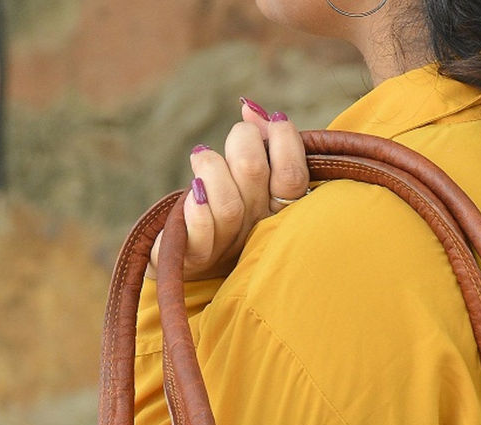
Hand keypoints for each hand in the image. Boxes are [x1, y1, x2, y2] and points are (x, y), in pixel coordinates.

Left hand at [148, 102, 309, 281]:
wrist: (187, 260)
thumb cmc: (223, 214)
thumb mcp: (243, 178)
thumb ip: (256, 144)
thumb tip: (250, 108)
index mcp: (277, 209)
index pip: (293, 176)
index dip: (285, 140)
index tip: (272, 122)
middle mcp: (257, 227)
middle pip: (253, 173)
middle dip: (241, 142)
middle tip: (234, 143)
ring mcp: (227, 246)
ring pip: (227, 204)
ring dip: (209, 169)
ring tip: (200, 160)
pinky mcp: (194, 258)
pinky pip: (200, 234)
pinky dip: (197, 210)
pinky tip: (193, 196)